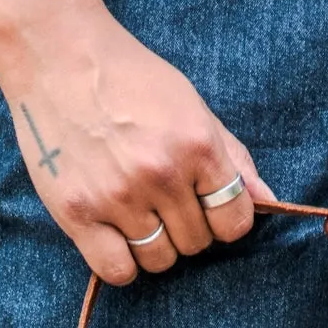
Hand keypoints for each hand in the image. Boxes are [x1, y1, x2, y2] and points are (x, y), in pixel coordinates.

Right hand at [0, 14, 275, 284]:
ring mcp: (118, 197)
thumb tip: (270, 202)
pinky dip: (121, 262)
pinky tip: (115, 236)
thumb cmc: (130, 79)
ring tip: (137, 214)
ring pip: (159, 261)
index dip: (224, 219)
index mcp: (196, 144)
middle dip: (186, 229)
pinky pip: (117, 271)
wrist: (57, 57)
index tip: (206, 207)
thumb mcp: (191, 106)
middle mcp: (161, 174)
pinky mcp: (78, 214)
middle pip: (196, 243)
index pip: (234, 220)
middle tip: (163, 201)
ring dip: (154, 246)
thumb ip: (232, 157)